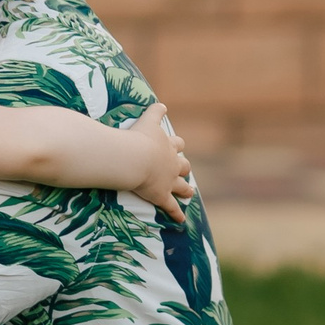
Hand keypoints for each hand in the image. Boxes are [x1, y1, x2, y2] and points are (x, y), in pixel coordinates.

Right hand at [125, 104, 195, 226]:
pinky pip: (171, 207)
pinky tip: (182, 220)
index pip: (177, 144)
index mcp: (167, 146)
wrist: (135, 158)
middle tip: (185, 170)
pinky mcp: (161, 196)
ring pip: (181, 186)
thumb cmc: (138, 138)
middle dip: (184, 168)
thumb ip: (155, 111)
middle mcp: (171, 164)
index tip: (177, 145)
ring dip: (186, 189)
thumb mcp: (147, 120)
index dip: (177, 145)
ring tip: (189, 193)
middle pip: (183, 166)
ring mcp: (168, 181)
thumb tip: (162, 104)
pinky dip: (176, 214)